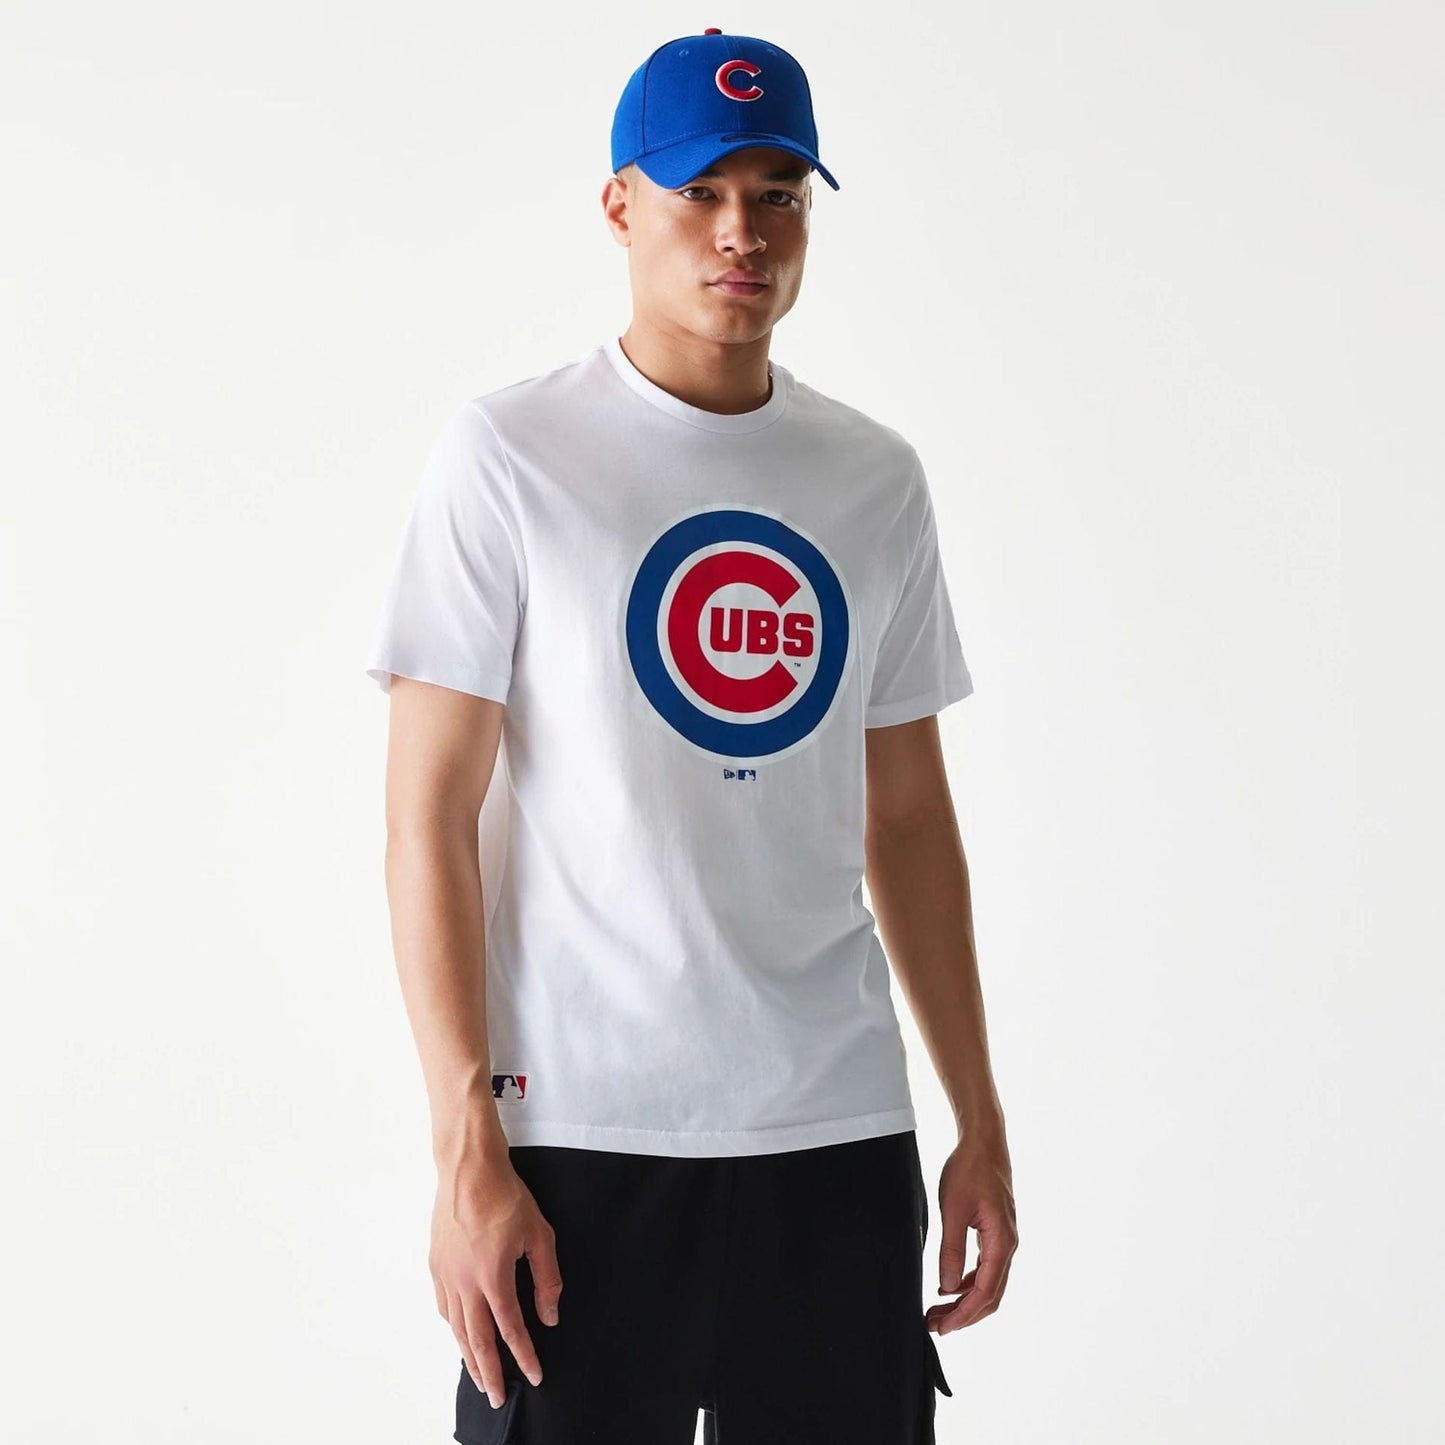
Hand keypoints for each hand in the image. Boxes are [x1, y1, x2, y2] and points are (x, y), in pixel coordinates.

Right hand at [429, 1158, 563, 1407]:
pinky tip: (462, 1333)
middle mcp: (464, 1283)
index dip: (524, 1356)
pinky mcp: (435, 1265)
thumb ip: (547, 1278)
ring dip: (469, 1357)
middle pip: (477, 1341)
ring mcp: (446, 1276)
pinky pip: (444, 1308)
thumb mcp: (540, 1234)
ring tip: (480, 1377)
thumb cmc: (506, 1196)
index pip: (510, 1330)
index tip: (535, 1375)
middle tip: (498, 1398)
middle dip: (490, 1373)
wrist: (468, 1169)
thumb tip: (549, 1315)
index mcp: (493, 1278)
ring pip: (457, 1329)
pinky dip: (455, 1328)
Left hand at [925, 1130, 1016, 1334]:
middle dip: (964, 1315)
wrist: (983, 1143)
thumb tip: (947, 1288)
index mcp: (1001, 1242)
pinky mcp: (995, 1233)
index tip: (942, 1327)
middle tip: (935, 1325)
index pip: (985, 1292)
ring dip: (965, 1301)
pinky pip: (985, 1268)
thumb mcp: (954, 1210)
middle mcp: (1007, 1245)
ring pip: (988, 1283)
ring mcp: (1003, 1240)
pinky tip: (948, 1287)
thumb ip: (951, 1250)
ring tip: (938, 1311)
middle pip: (990, 1295)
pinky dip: (968, 1282)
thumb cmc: (969, 1170)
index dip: (963, 1314)